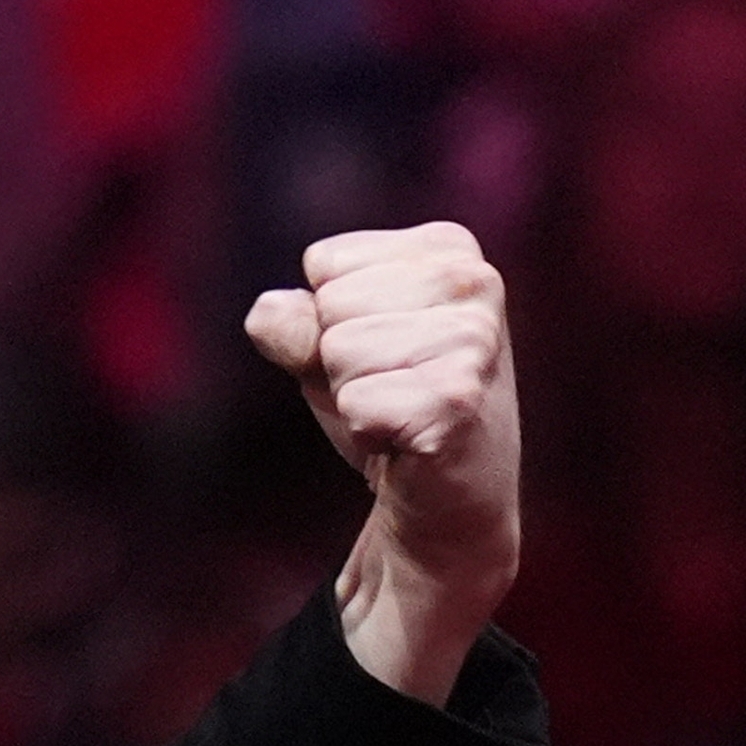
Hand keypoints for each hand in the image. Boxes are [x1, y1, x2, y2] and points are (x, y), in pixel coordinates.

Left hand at [244, 222, 520, 703]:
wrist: (447, 498)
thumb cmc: (387, 404)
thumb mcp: (325, 348)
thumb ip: (289, 321)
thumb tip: (272, 313)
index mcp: (447, 247)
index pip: (324, 262)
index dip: (329, 319)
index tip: (381, 352)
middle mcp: (474, 280)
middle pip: (329, 305)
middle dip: (338, 358)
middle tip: (391, 389)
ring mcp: (473, 338)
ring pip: (337, 352)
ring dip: (354, 396)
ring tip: (401, 410)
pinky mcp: (458, 397)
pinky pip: (356, 403)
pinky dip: (367, 431)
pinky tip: (409, 440)